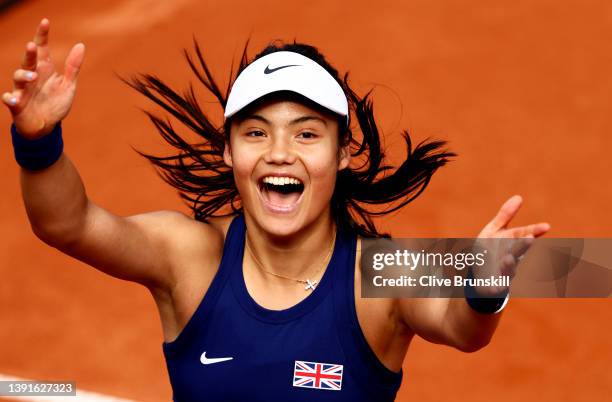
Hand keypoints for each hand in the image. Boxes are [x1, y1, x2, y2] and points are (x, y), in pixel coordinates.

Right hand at [2, 18, 84, 138]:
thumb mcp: (68, 85)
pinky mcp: (17, 104)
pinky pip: (10, 99)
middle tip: (32, 46)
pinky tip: (14, 99)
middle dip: (29, 54)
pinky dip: (10, 98)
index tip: (45, 21)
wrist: (45, 126)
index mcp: (45, 70)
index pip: (42, 49)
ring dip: (24, 76)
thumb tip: (81, 45)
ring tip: (33, 77)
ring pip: (18, 78)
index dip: (42, 35)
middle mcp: (32, 77)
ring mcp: (23, 90)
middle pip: (28, 61)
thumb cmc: (55, 103)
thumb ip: (73, 66)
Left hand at [473, 195, 550, 294]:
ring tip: (506, 258)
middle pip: (518, 251)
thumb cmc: (490, 249)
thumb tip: (519, 197)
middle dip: (523, 245)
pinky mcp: (495, 285)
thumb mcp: (494, 231)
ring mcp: (504, 272)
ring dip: (508, 265)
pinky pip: (496, 286)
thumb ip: (505, 216)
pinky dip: (496, 286)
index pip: (524, 234)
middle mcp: (511, 257)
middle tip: (529, 238)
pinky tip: (495, 287)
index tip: (546, 226)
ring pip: (508, 270)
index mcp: (511, 243)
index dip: (534, 230)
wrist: (479, 274)